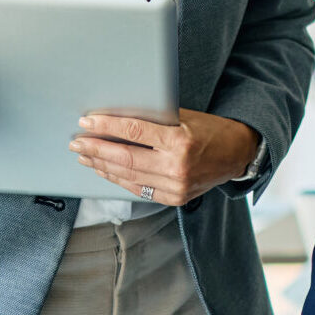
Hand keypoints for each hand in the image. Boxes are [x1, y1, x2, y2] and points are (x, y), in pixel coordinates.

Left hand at [71, 108, 259, 206]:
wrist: (237, 154)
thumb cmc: (210, 130)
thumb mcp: (184, 117)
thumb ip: (154, 119)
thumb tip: (116, 118)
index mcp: (180, 141)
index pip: (134, 132)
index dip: (106, 126)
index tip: (87, 122)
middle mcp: (177, 166)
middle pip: (125, 157)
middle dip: (96, 149)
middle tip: (77, 142)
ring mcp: (176, 186)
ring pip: (128, 176)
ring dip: (102, 165)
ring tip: (84, 156)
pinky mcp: (174, 198)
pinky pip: (138, 189)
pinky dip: (118, 179)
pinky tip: (104, 170)